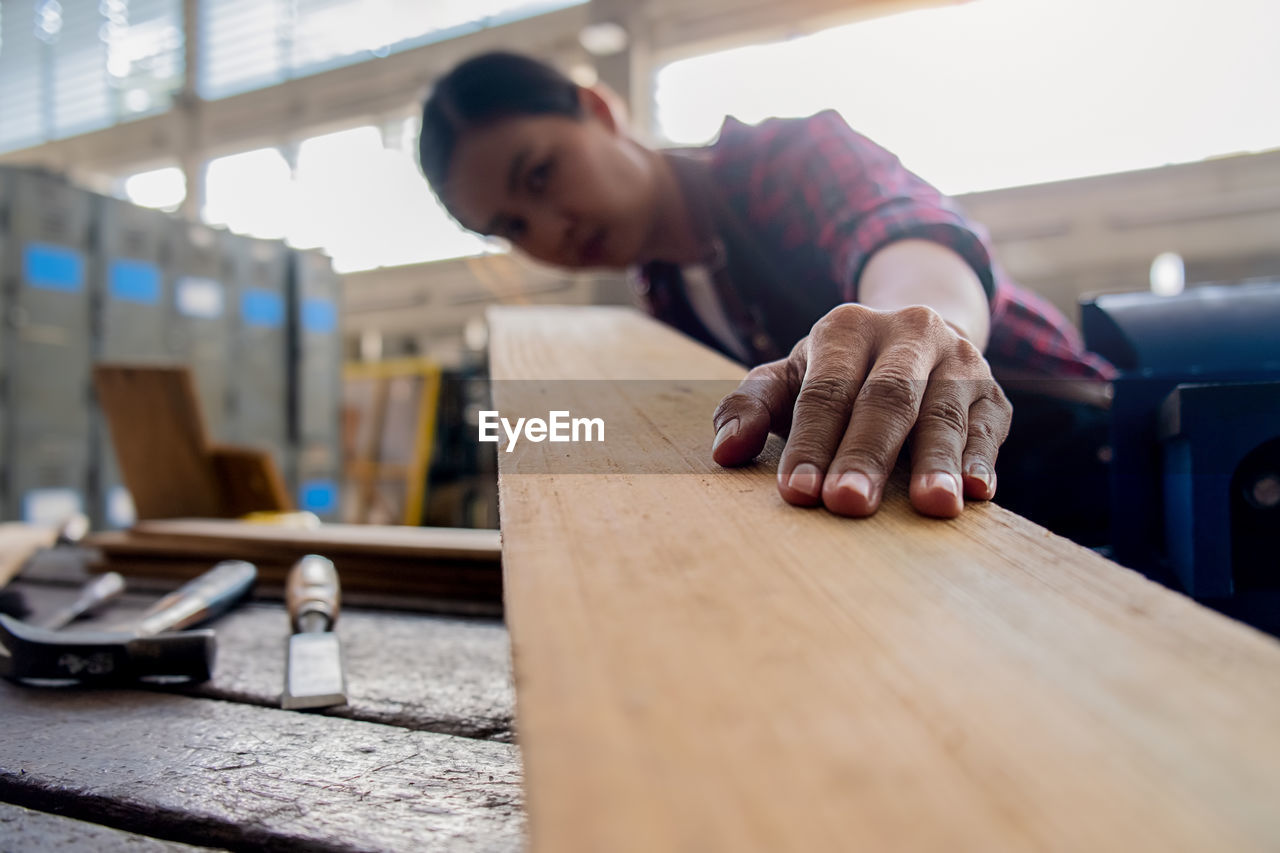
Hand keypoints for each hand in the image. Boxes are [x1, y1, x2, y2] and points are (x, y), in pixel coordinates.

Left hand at [711, 303, 1011, 517]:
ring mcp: (958, 360)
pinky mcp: (994, 394)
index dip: (811, 443)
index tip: (799, 492)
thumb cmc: (837, 373)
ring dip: (936, 461)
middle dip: (866, 454)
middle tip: (849, 504)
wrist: (916, 339)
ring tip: (932, 506)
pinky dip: (981, 459)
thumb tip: (724, 452)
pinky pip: (988, 427)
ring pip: (943, 412)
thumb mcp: (790, 378)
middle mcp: (908, 332)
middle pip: (886, 398)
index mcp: (847, 327)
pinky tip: (976, 492)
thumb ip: (751, 407)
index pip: (826, 391)